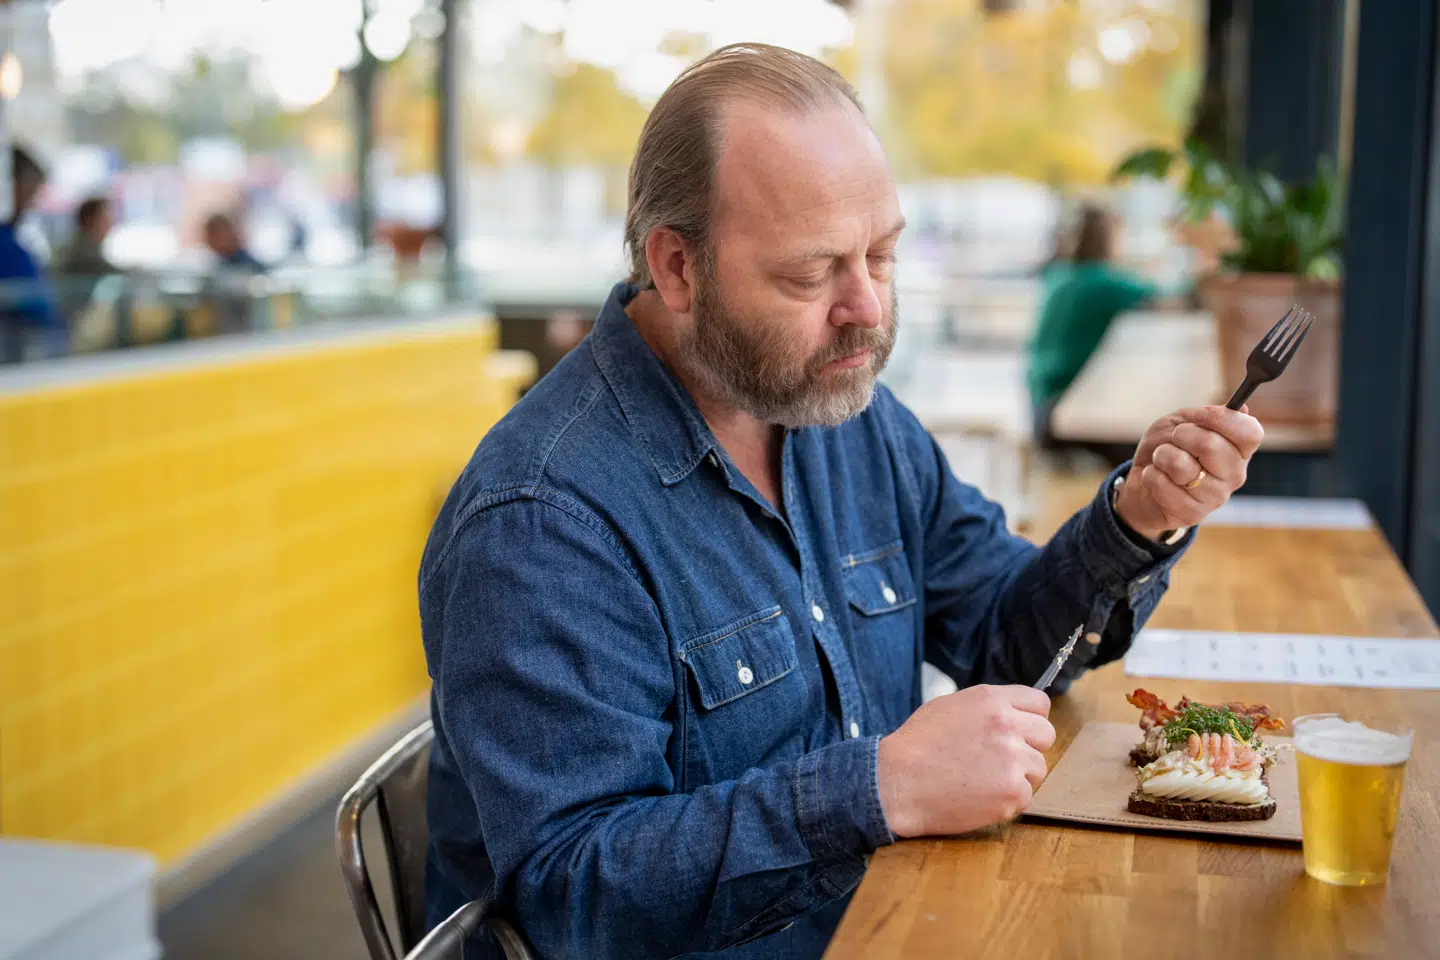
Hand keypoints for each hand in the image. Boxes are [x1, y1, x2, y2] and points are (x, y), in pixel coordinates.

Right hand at [877, 684, 1054, 837]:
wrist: (898, 782)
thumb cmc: (918, 745)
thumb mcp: (950, 706)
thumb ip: (987, 708)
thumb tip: (1013, 714)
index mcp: (992, 700)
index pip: (1039, 704)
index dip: (1031, 719)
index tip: (1021, 732)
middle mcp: (1007, 725)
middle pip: (1046, 735)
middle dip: (1029, 748)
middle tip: (1002, 760)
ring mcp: (1013, 760)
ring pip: (1038, 769)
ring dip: (1018, 776)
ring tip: (984, 780)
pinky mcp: (1013, 793)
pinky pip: (1025, 796)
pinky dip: (1007, 801)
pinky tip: (980, 797)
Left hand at [1115, 405, 1264, 540]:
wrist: (1141, 484)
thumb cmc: (1166, 449)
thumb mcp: (1181, 422)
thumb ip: (1205, 416)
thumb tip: (1243, 408)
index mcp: (1238, 450)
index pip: (1250, 433)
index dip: (1223, 419)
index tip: (1198, 415)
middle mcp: (1234, 475)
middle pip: (1211, 445)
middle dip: (1181, 435)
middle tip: (1174, 439)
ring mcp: (1215, 497)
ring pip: (1180, 464)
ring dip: (1161, 455)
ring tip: (1161, 460)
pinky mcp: (1192, 514)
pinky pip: (1162, 484)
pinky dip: (1150, 475)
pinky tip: (1155, 478)